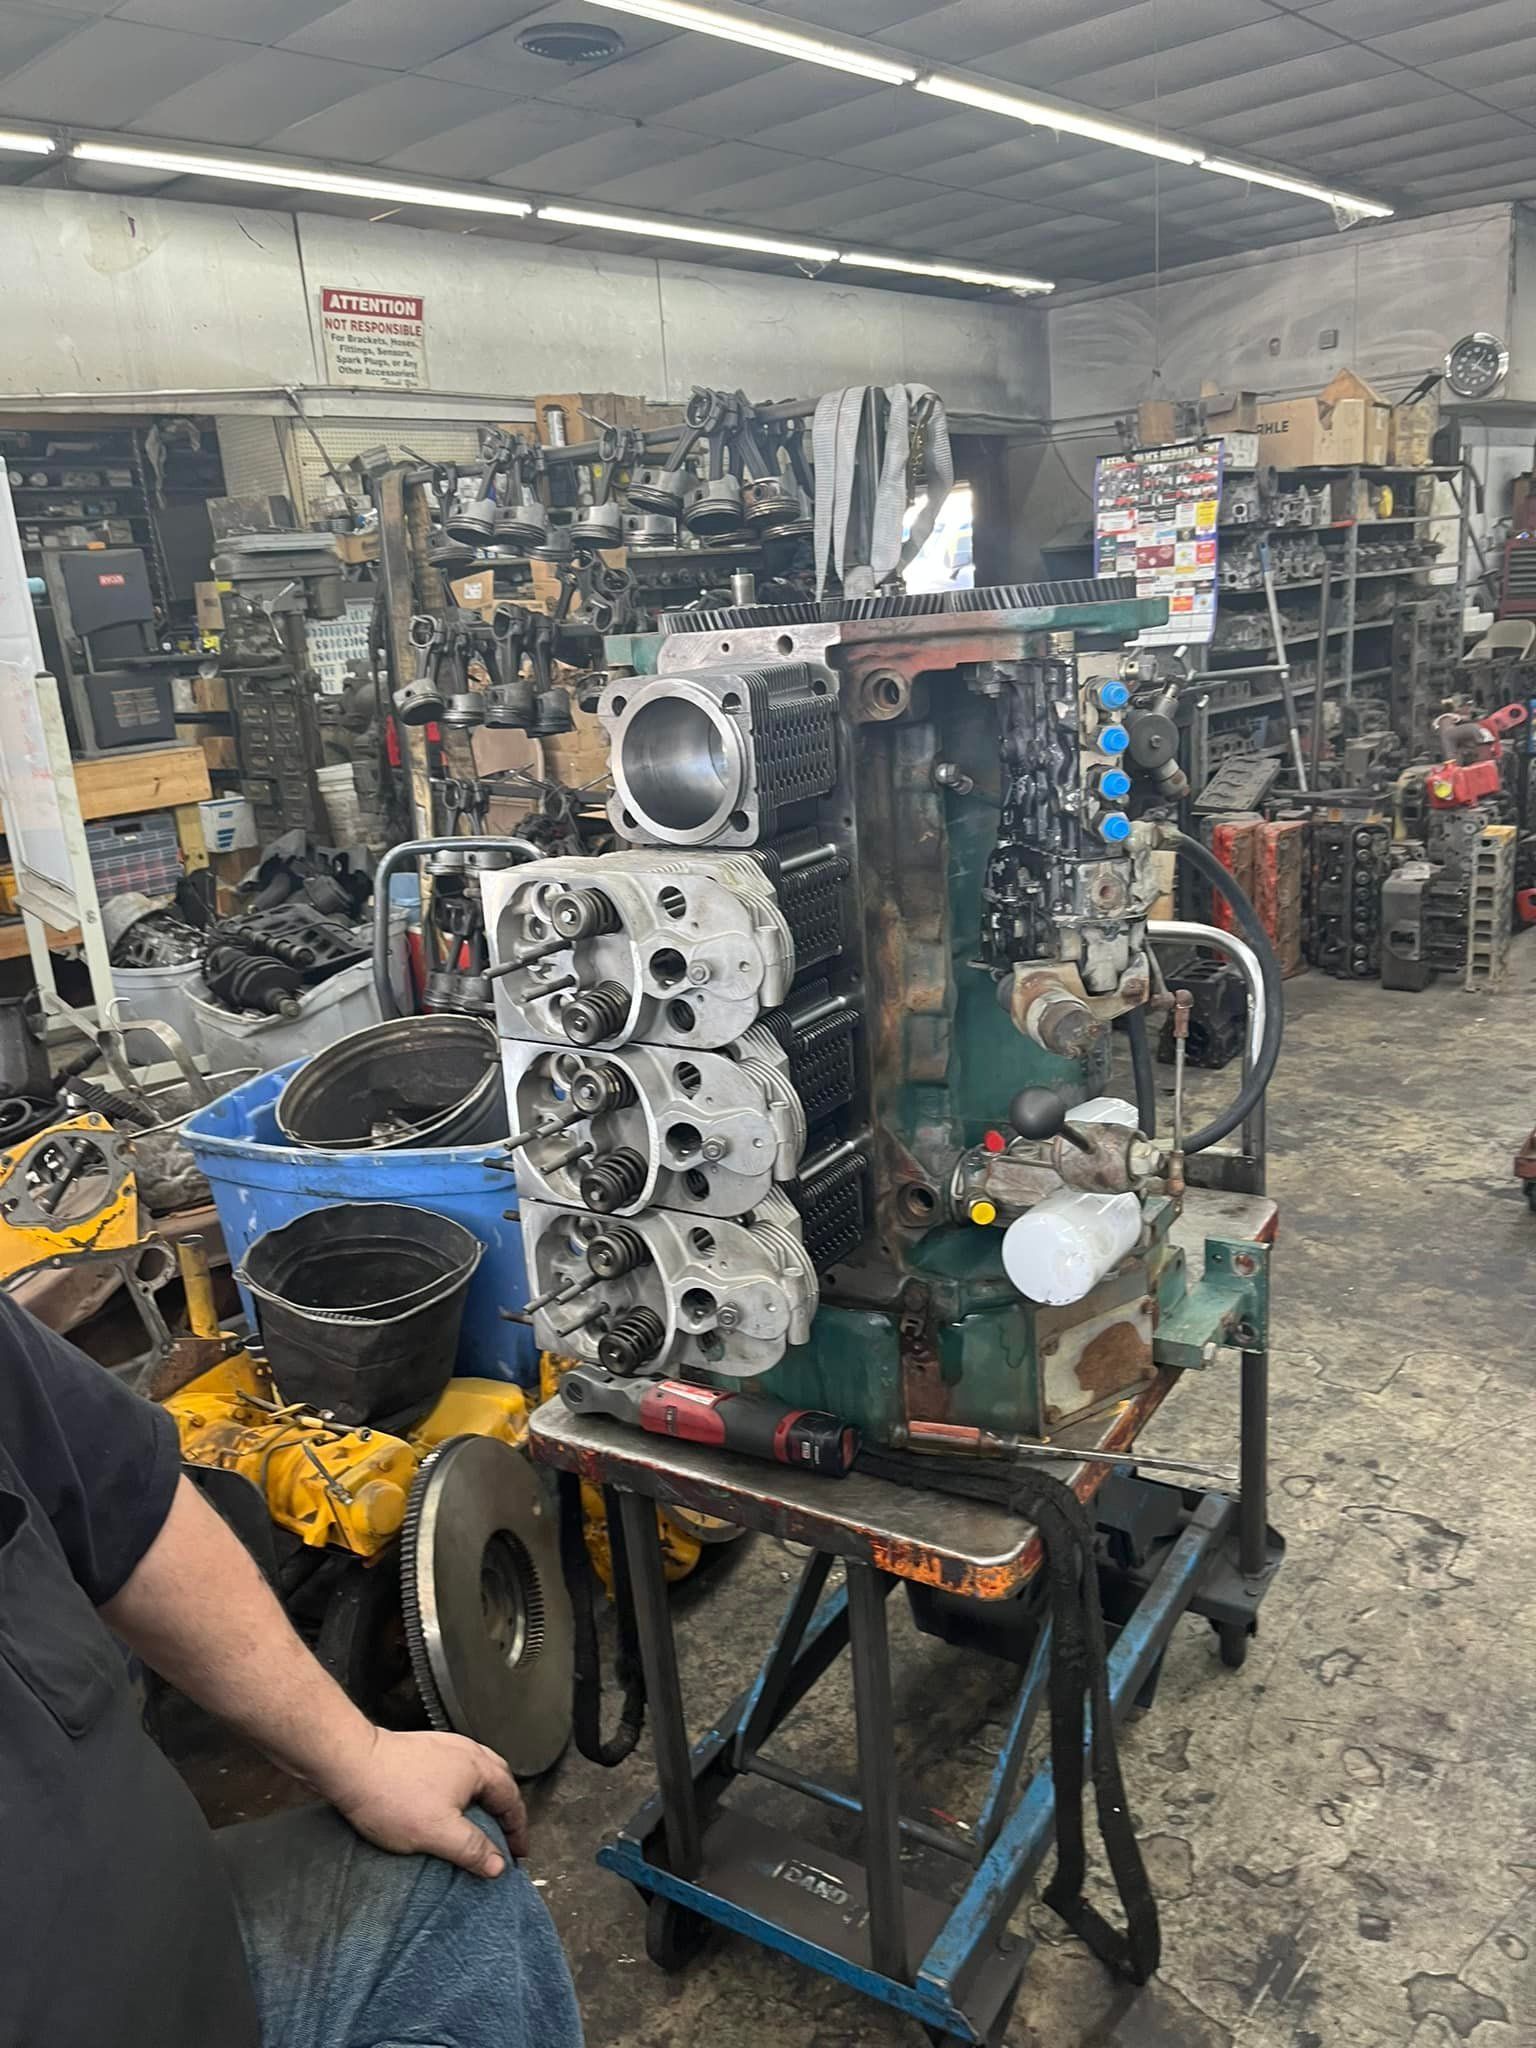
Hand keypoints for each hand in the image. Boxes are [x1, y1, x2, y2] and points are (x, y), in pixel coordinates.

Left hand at [316, 1726, 529, 1876]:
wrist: (352, 1764)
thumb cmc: (393, 1796)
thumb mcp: (438, 1832)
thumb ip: (472, 1849)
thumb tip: (499, 1865)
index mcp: (477, 1767)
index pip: (511, 1798)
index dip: (517, 1828)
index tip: (518, 1852)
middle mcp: (466, 1751)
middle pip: (499, 1779)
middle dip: (506, 1808)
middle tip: (505, 1836)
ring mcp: (444, 1747)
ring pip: (477, 1772)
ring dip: (485, 1797)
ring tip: (479, 1821)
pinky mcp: (423, 1750)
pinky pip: (457, 1770)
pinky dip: (464, 1789)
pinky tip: (449, 1803)